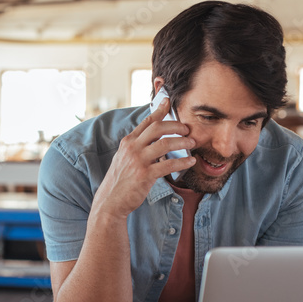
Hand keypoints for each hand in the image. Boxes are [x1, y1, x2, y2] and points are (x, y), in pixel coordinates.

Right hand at [91, 98, 194, 219]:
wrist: (110, 201)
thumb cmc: (120, 180)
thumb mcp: (124, 158)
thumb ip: (137, 147)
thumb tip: (155, 140)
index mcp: (128, 142)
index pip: (146, 122)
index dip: (159, 110)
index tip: (167, 101)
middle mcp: (132, 148)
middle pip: (158, 128)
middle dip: (176, 126)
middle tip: (187, 129)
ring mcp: (138, 161)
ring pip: (165, 144)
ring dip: (182, 142)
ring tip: (192, 143)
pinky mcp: (145, 175)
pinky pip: (168, 164)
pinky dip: (182, 162)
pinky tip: (190, 162)